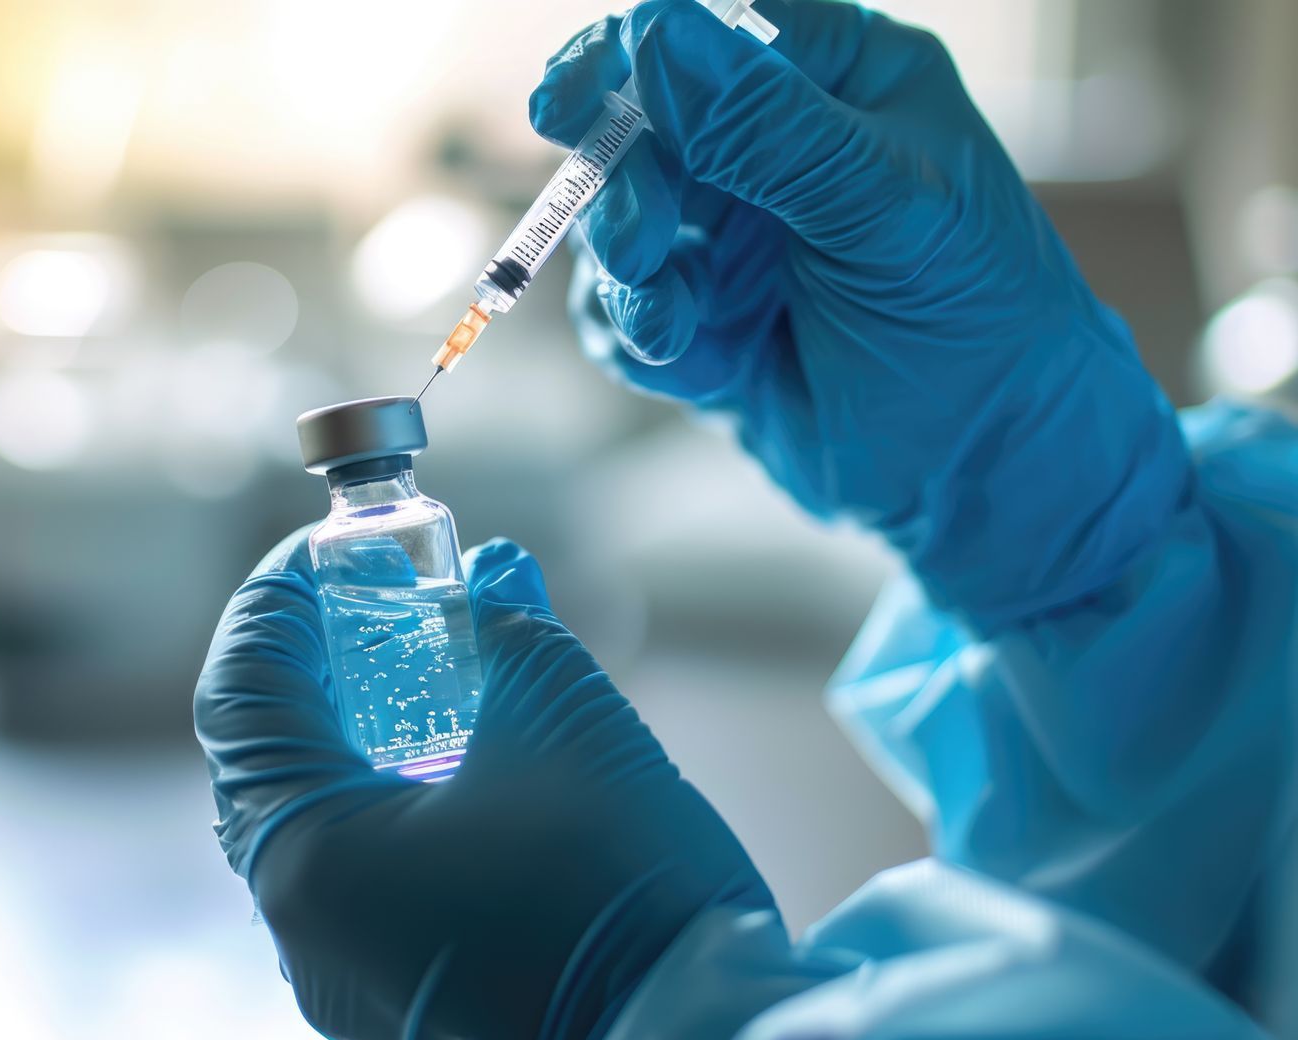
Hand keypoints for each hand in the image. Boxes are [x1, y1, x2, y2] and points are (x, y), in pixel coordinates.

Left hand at [195, 535, 767, 1039]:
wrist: (689, 1039)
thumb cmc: (619, 886)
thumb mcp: (565, 725)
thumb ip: (511, 629)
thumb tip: (495, 566)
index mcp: (307, 854)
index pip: (243, 694)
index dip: (275, 603)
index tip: (327, 552)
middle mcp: (297, 923)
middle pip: (264, 760)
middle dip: (312, 666)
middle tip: (374, 602)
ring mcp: (337, 973)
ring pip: (304, 823)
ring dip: (345, 735)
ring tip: (414, 668)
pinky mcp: (387, 998)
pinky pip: (345, 879)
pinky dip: (375, 805)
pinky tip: (441, 761)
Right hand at [535, 0, 1189, 630]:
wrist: (985, 481)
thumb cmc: (979, 329)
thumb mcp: (883, 211)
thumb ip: (767, 127)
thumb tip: (656, 34)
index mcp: (844, 82)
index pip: (712, 32)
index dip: (629, 55)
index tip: (567, 103)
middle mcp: (779, 149)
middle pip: (643, 128)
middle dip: (628, 191)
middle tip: (646, 248)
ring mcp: (736, 237)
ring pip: (619, 222)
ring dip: (629, 275)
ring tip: (675, 326)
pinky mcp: (704, 318)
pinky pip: (621, 308)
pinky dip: (637, 335)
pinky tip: (691, 365)